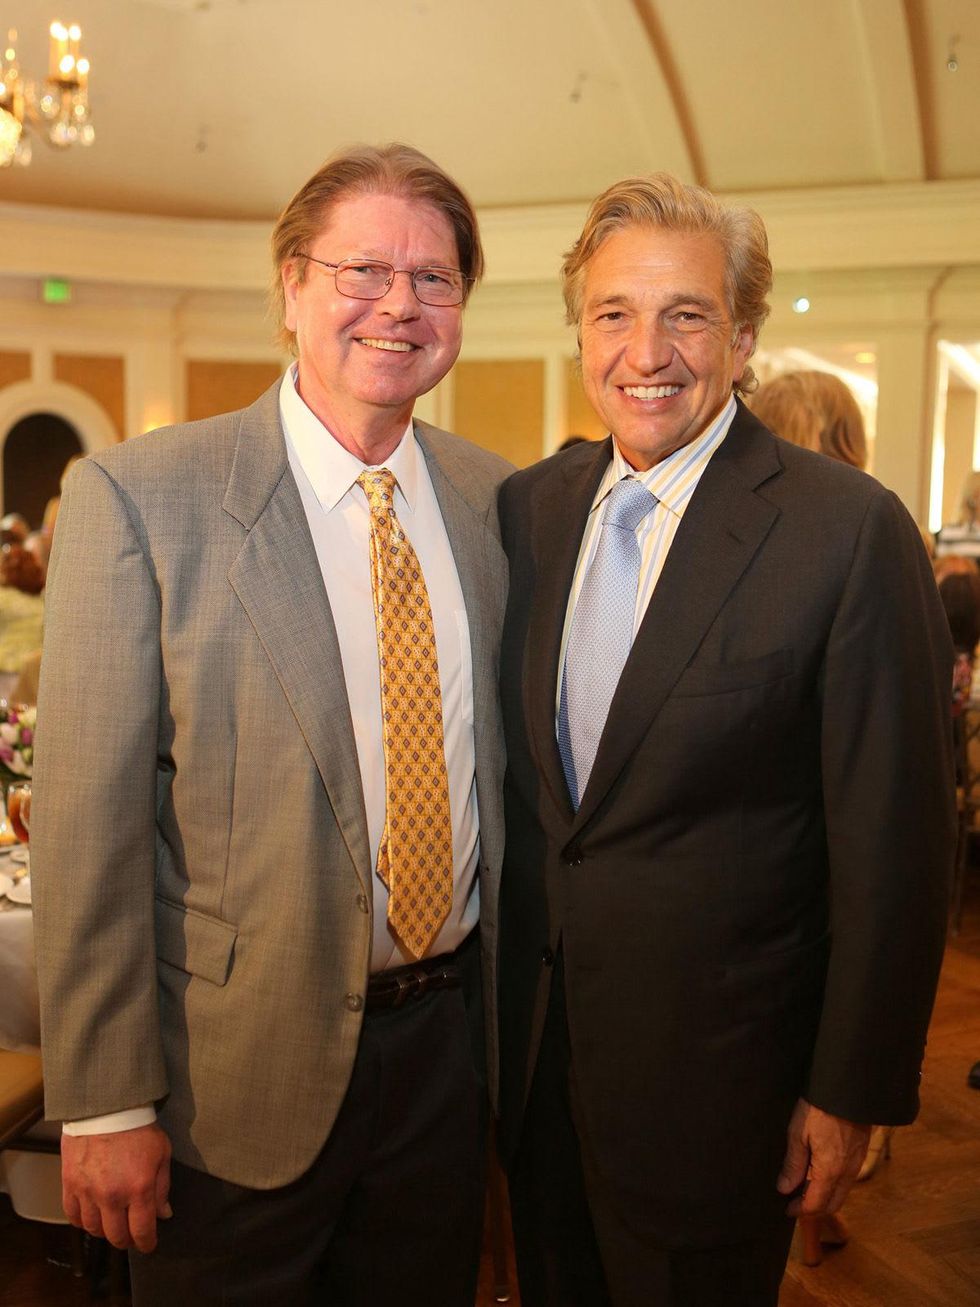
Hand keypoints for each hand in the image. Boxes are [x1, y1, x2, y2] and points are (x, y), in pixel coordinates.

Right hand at [61, 1123, 172, 1252]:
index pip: (142, 1231)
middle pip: (116, 1236)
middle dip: (126, 1240)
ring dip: (104, 1231)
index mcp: (139, 1188)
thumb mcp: (162, 1153)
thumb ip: (163, 1186)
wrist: (107, 1107)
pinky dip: (82, 1221)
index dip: (146, 1243)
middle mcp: (112, 1196)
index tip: (148, 1245)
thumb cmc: (139, 1128)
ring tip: (111, 1224)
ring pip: (94, 1229)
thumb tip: (164, 1214)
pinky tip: (91, 1216)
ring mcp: (88, 1192)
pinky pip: (73, 1216)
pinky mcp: (69, 1185)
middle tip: (130, 1235)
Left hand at [776, 1097, 870, 1216]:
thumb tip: (785, 1188)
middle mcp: (847, 1173)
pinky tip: (820, 1172)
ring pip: (841, 1192)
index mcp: (830, 1171)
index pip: (816, 1204)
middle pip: (832, 1204)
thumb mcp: (798, 1133)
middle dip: (813, 1209)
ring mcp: (856, 1163)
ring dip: (824, 1197)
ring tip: (804, 1187)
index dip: (800, 1210)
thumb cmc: (819, 1108)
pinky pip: (847, 1179)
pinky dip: (833, 1184)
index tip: (787, 1209)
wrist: (848, 1087)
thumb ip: (793, 1164)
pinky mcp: (860, 1153)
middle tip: (795, 1203)